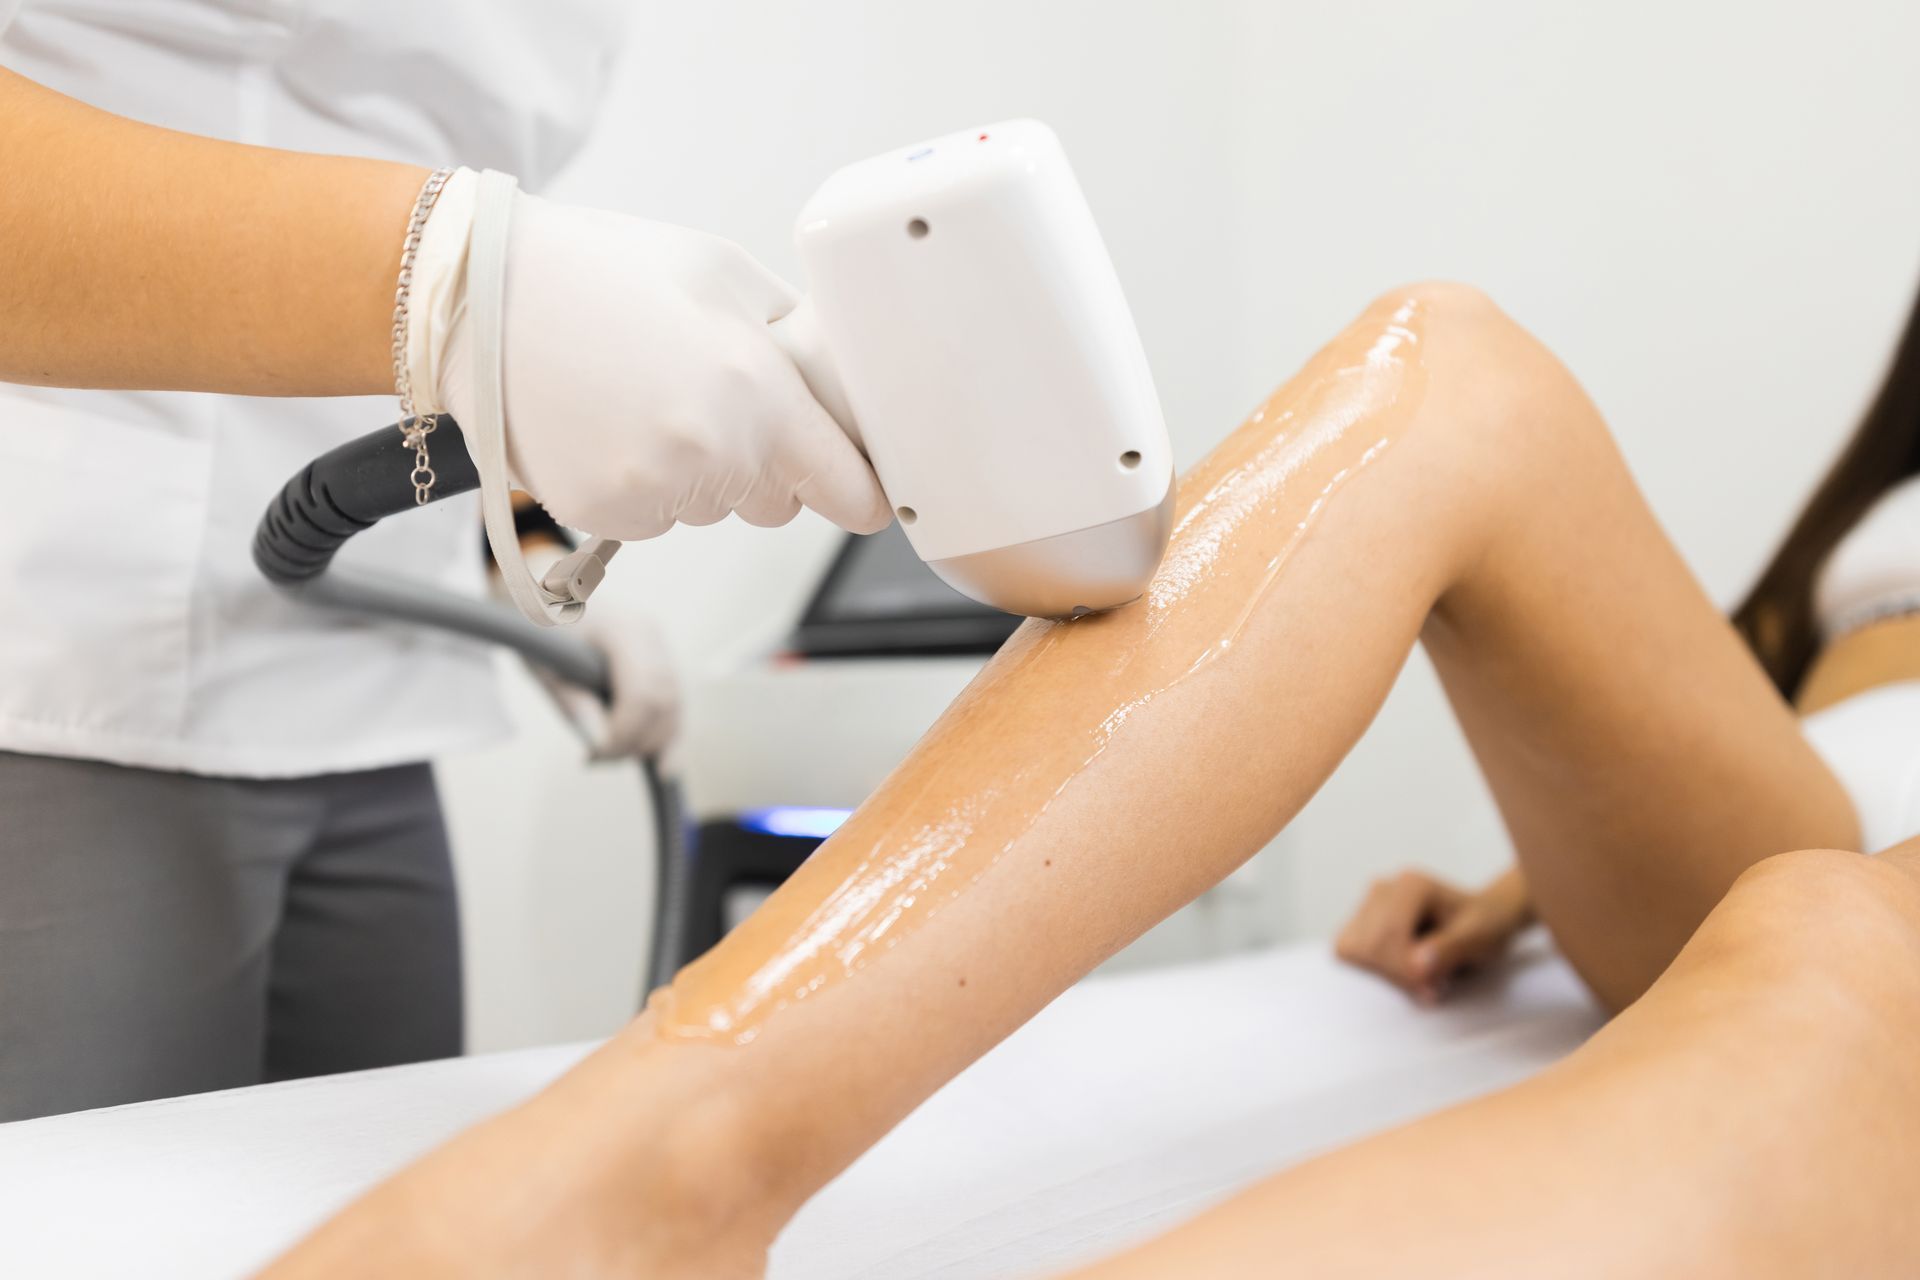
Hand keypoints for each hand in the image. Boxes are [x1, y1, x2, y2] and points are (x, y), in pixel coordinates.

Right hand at [424, 177, 890, 540]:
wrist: (478, 295)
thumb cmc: (602, 272)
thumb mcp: (725, 275)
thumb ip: (797, 336)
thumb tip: (847, 379)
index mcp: (759, 394)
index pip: (849, 492)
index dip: (859, 488)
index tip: (861, 487)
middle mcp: (713, 456)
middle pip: (781, 505)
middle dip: (767, 465)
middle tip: (714, 397)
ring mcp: (652, 494)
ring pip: (714, 510)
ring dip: (701, 472)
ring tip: (644, 395)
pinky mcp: (602, 516)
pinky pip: (654, 517)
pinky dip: (644, 484)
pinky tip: (610, 423)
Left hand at [539, 585, 680, 761]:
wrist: (546, 588)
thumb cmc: (540, 624)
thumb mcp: (543, 665)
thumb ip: (574, 703)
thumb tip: (599, 743)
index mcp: (622, 629)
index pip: (642, 693)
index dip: (625, 732)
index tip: (595, 753)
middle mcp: (651, 634)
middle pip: (666, 702)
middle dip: (638, 741)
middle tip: (599, 758)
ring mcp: (660, 643)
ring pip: (675, 704)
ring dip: (652, 740)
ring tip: (613, 755)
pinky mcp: (659, 656)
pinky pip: (672, 700)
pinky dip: (663, 730)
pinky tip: (662, 763)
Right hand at [1334, 867, 1530, 1002]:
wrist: (1484, 919)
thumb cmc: (1484, 926)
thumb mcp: (1479, 939)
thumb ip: (1450, 949)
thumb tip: (1417, 965)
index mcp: (1412, 886)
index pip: (1387, 935)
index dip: (1402, 970)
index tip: (1430, 990)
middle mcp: (1384, 888)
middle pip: (1365, 944)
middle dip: (1394, 974)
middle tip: (1431, 988)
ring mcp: (1369, 902)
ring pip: (1350, 947)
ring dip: (1382, 972)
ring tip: (1419, 978)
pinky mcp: (1361, 919)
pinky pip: (1348, 950)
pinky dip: (1371, 969)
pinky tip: (1402, 970)